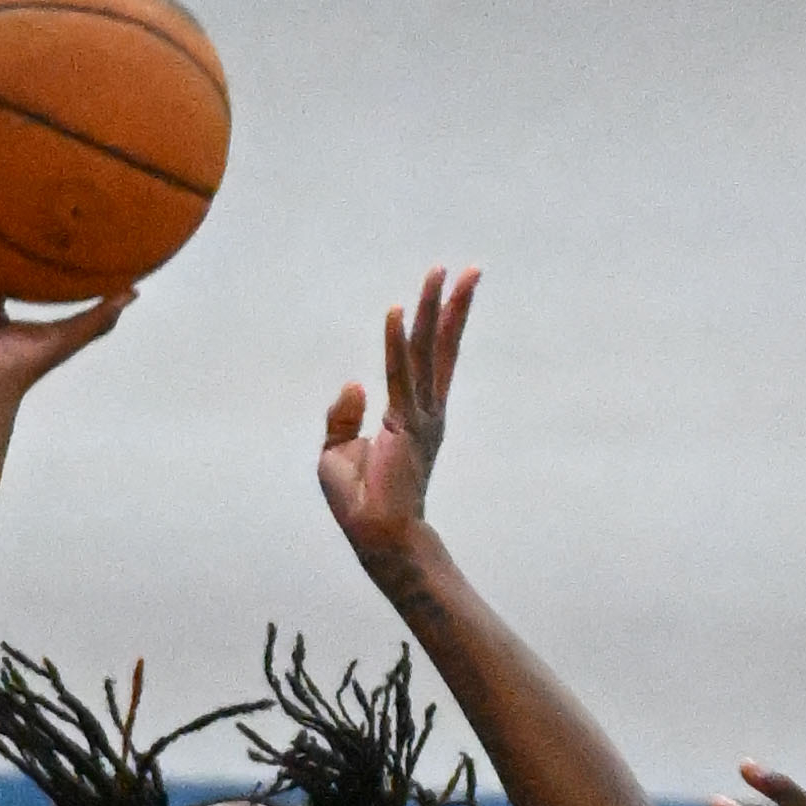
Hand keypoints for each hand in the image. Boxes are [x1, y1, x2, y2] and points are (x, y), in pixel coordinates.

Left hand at [317, 265, 475, 564]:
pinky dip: (395, 343)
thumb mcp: (338, 452)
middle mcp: (425, 411)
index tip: (452, 289)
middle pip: (439, 347)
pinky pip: (399, 375)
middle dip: (451, 306)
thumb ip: (343, 415)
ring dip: (431, 309)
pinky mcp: (404, 426)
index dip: (441, 325)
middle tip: (467, 268)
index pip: (430, 361)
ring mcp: (419, 417)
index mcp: (414, 416)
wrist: (377, 536)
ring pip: (425, 351)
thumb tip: (354, 382)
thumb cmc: (360, 501)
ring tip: (441, 271)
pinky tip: (397, 311)